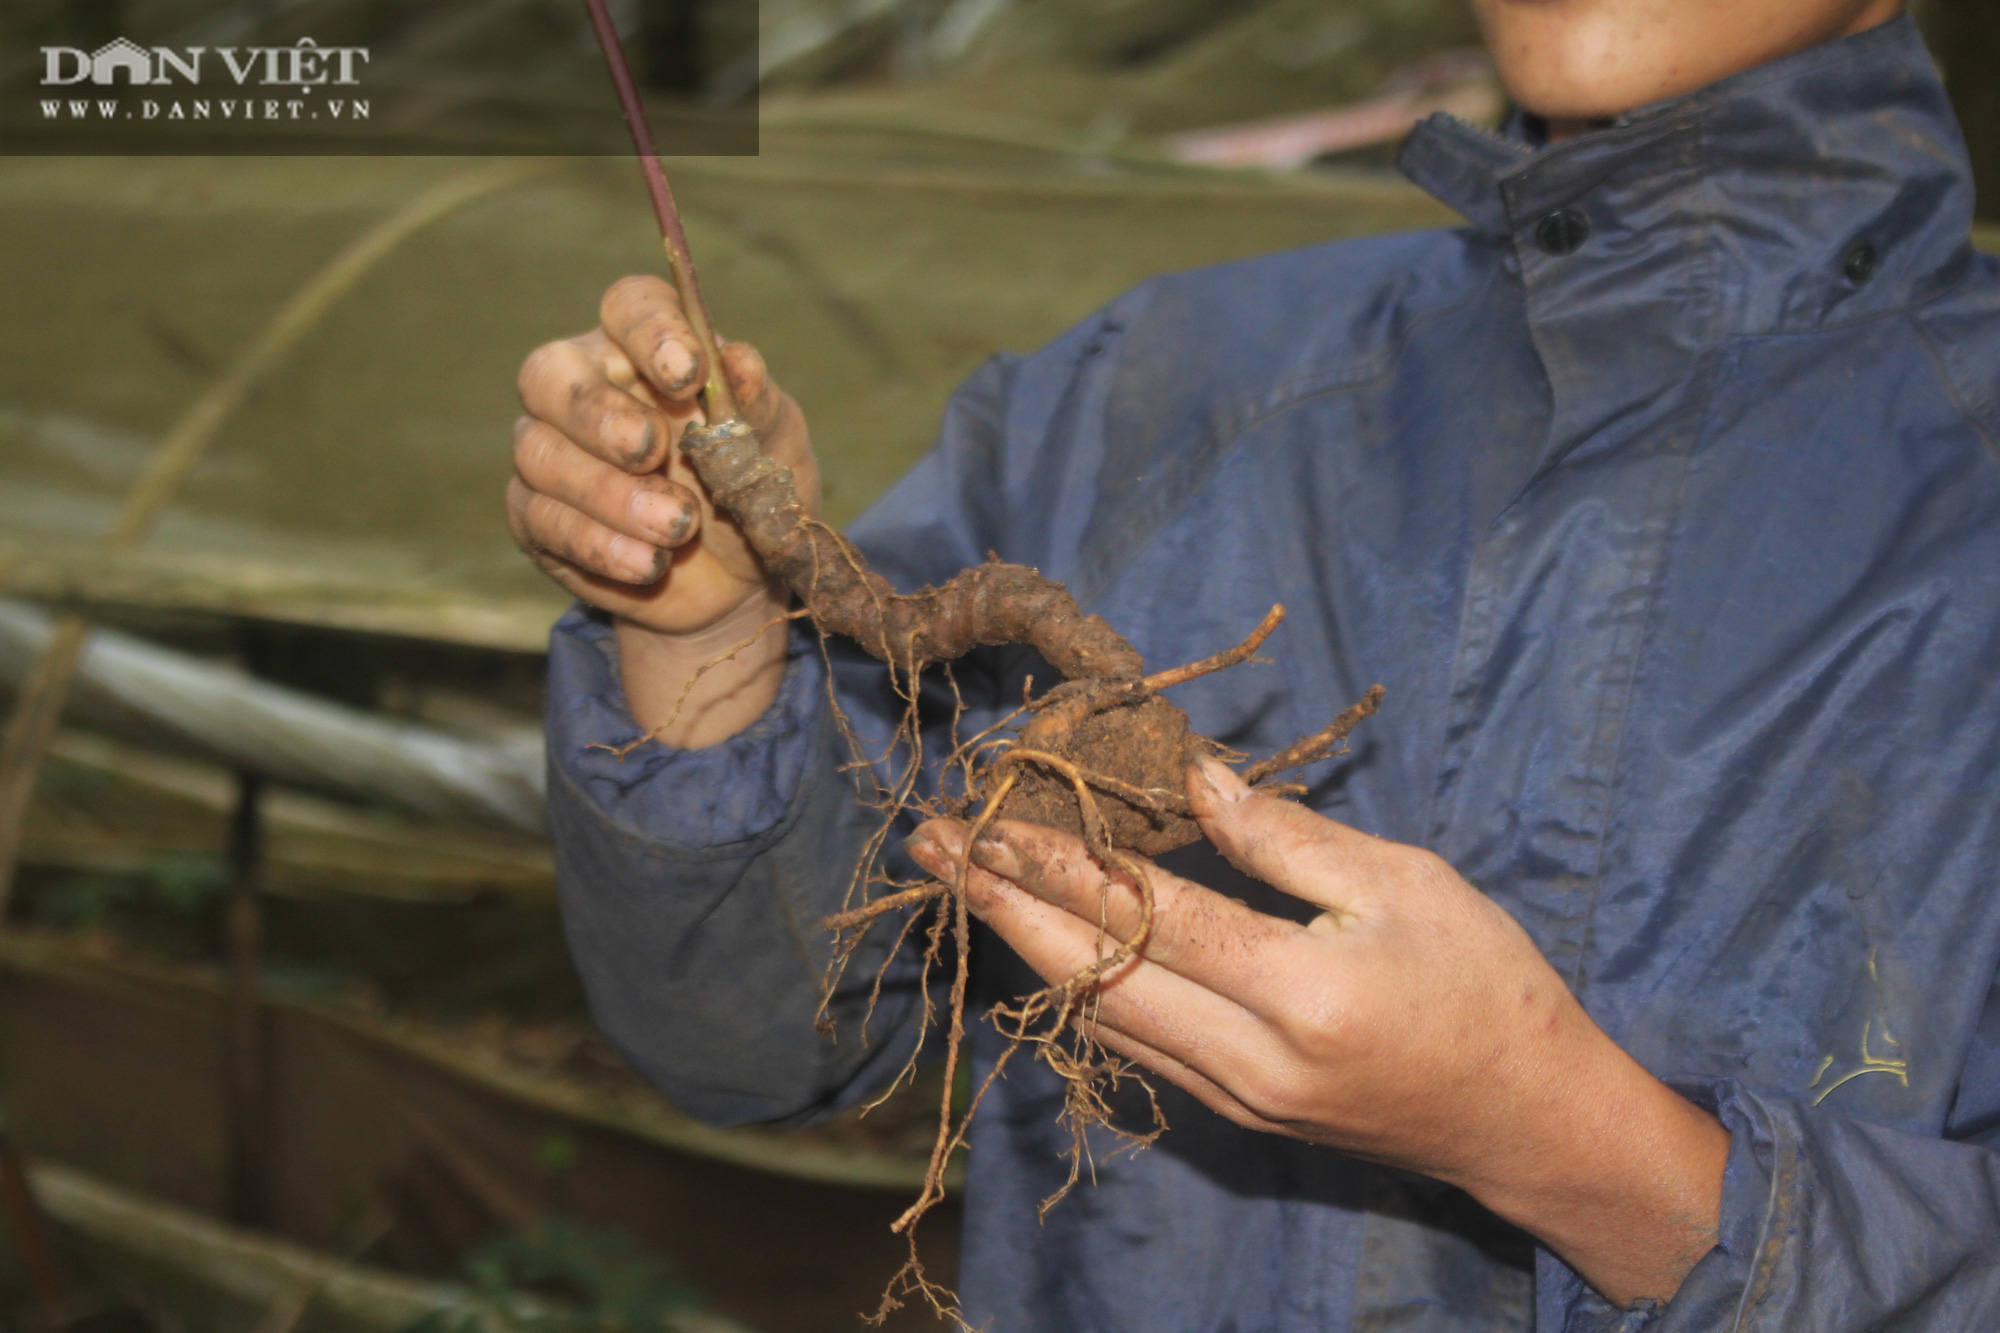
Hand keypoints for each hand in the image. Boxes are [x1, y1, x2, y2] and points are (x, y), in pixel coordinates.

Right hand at [509, 275, 818, 744]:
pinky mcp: (536, 517)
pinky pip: (544, 521)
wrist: (738, 577)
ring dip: (611, 494)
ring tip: (678, 527)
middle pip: (551, 373)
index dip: (652, 332)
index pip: (629, 308)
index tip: (689, 373)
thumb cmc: (753, 487)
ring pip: (543, 455)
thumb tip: (740, 360)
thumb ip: (757, 404)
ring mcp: (549, 452)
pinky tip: (649, 564)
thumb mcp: (774, 445)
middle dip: (599, 413)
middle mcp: (582, 388)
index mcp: (644, 350)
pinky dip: (599, 544)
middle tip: (651, 450)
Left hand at [905, 756, 1728, 1308]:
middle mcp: (1249, 1059)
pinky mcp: (1236, 1114)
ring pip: (1099, 1017)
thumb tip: (1189, 779)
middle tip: (931, 849)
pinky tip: (1039, 951)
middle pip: (1094, 974)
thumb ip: (1286, 837)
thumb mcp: (1402, 884)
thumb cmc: (1485, 984)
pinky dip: (1076, 991)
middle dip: (1004, 904)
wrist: (1528, 1120)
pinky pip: (1134, 1047)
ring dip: (1024, 947)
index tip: (988, 818)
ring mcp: (1235, 1098)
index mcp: (1299, 991)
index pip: (1147, 916)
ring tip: (964, 888)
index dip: (1060, 862)